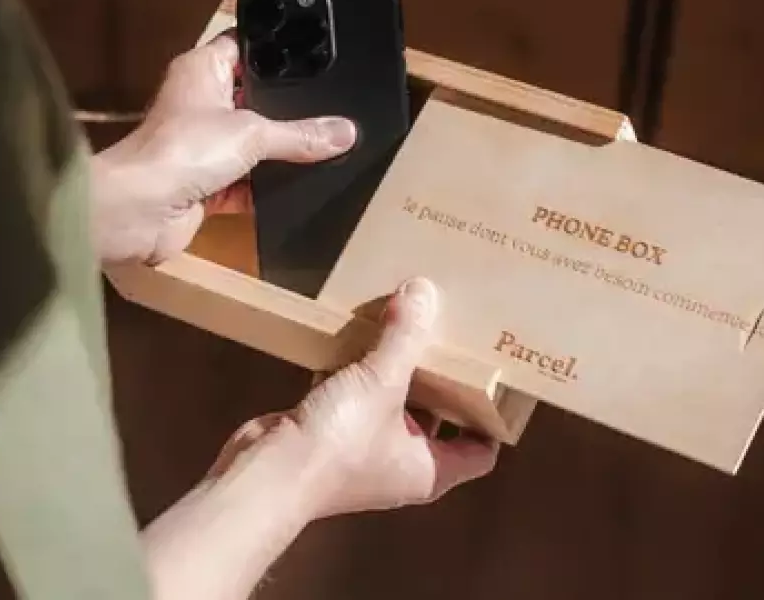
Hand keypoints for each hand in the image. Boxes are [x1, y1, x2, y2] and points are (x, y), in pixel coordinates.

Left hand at [90, 34, 356, 264]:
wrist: (138, 211)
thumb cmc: (183, 150)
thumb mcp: (254, 133)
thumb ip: (301, 134)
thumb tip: (347, 132)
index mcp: (203, 70)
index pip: (244, 45)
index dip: (276, 45)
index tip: (316, 48)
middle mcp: (200, 102)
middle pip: (254, 96)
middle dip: (286, 105)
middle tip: (332, 103)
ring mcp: (201, 145)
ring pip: (251, 142)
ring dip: (277, 151)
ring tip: (324, 145)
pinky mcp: (204, 184)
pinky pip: (246, 182)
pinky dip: (266, 188)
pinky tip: (300, 186)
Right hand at [144, 278, 497, 599]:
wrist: (265, 472)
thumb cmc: (338, 443)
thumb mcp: (382, 381)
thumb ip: (405, 336)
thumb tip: (424, 291)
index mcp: (429, 468)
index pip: (480, 450)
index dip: (494, 418)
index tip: (499, 376)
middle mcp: (400, 463)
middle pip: (436, 417)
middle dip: (442, 377)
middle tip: (453, 335)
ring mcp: (362, 448)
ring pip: (391, 401)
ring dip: (396, 367)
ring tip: (410, 322)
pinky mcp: (329, 430)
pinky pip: (353, 392)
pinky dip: (356, 366)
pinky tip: (357, 330)